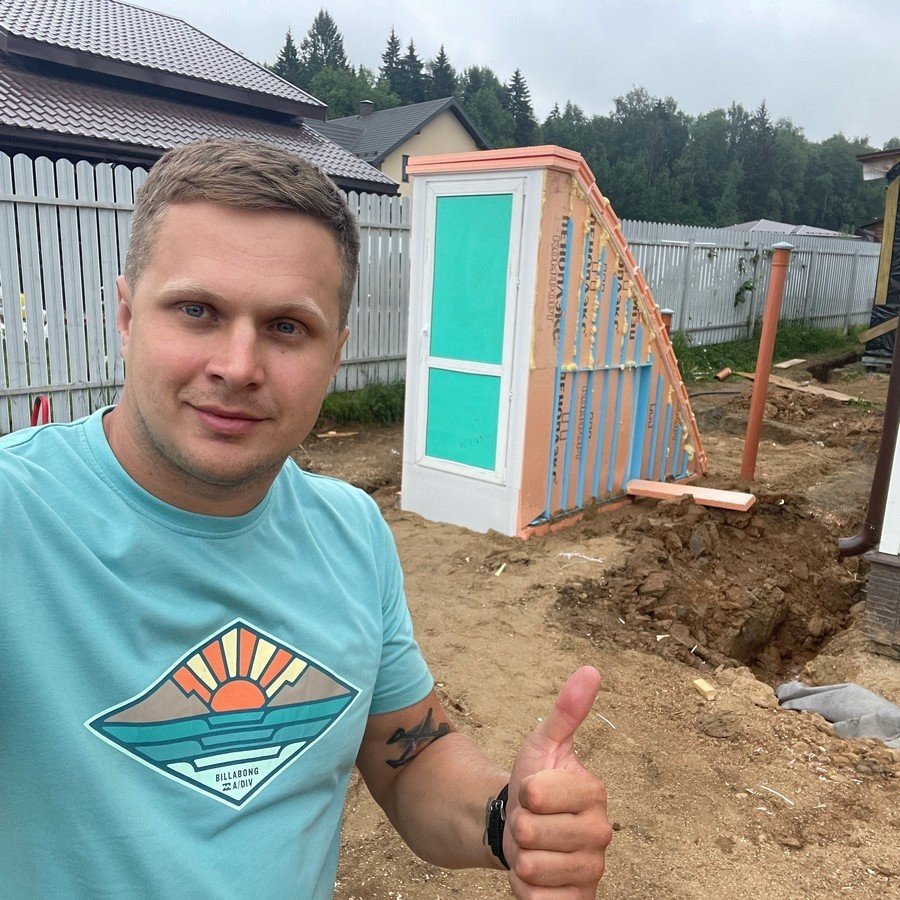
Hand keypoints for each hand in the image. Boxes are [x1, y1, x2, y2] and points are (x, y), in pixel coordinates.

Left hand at [503, 667, 611, 897]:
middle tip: (529, 820)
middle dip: (518, 825)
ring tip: (531, 845)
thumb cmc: (533, 783)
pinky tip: (533, 875)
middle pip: (532, 832)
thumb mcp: (542, 744)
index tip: (531, 789)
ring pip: (532, 866)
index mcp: (595, 793)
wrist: (520, 829)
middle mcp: (602, 834)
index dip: (524, 790)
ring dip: (518, 856)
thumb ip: (565, 711)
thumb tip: (590, 670)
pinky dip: (524, 889)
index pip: (538, 793)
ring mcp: (592, 871)